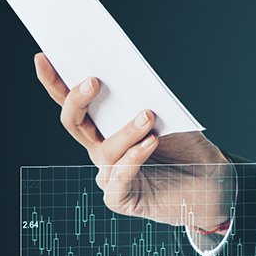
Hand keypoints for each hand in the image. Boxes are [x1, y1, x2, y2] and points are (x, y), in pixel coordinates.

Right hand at [34, 53, 232, 236]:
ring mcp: (108, 175)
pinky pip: (119, 179)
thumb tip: (130, 78)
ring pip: (104, 150)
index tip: (43, 56)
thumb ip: (143, 99)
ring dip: (126, 130)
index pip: (71, 101)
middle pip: (74, 123)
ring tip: (148, 115)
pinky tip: (150, 143)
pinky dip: (134, 159)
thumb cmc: (187, 146)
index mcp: (104, 126)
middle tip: (94, 81)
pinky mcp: (120, 199)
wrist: (212, 182)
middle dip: (77, 100)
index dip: (54, 81)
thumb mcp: (166, 114)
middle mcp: (100, 149)